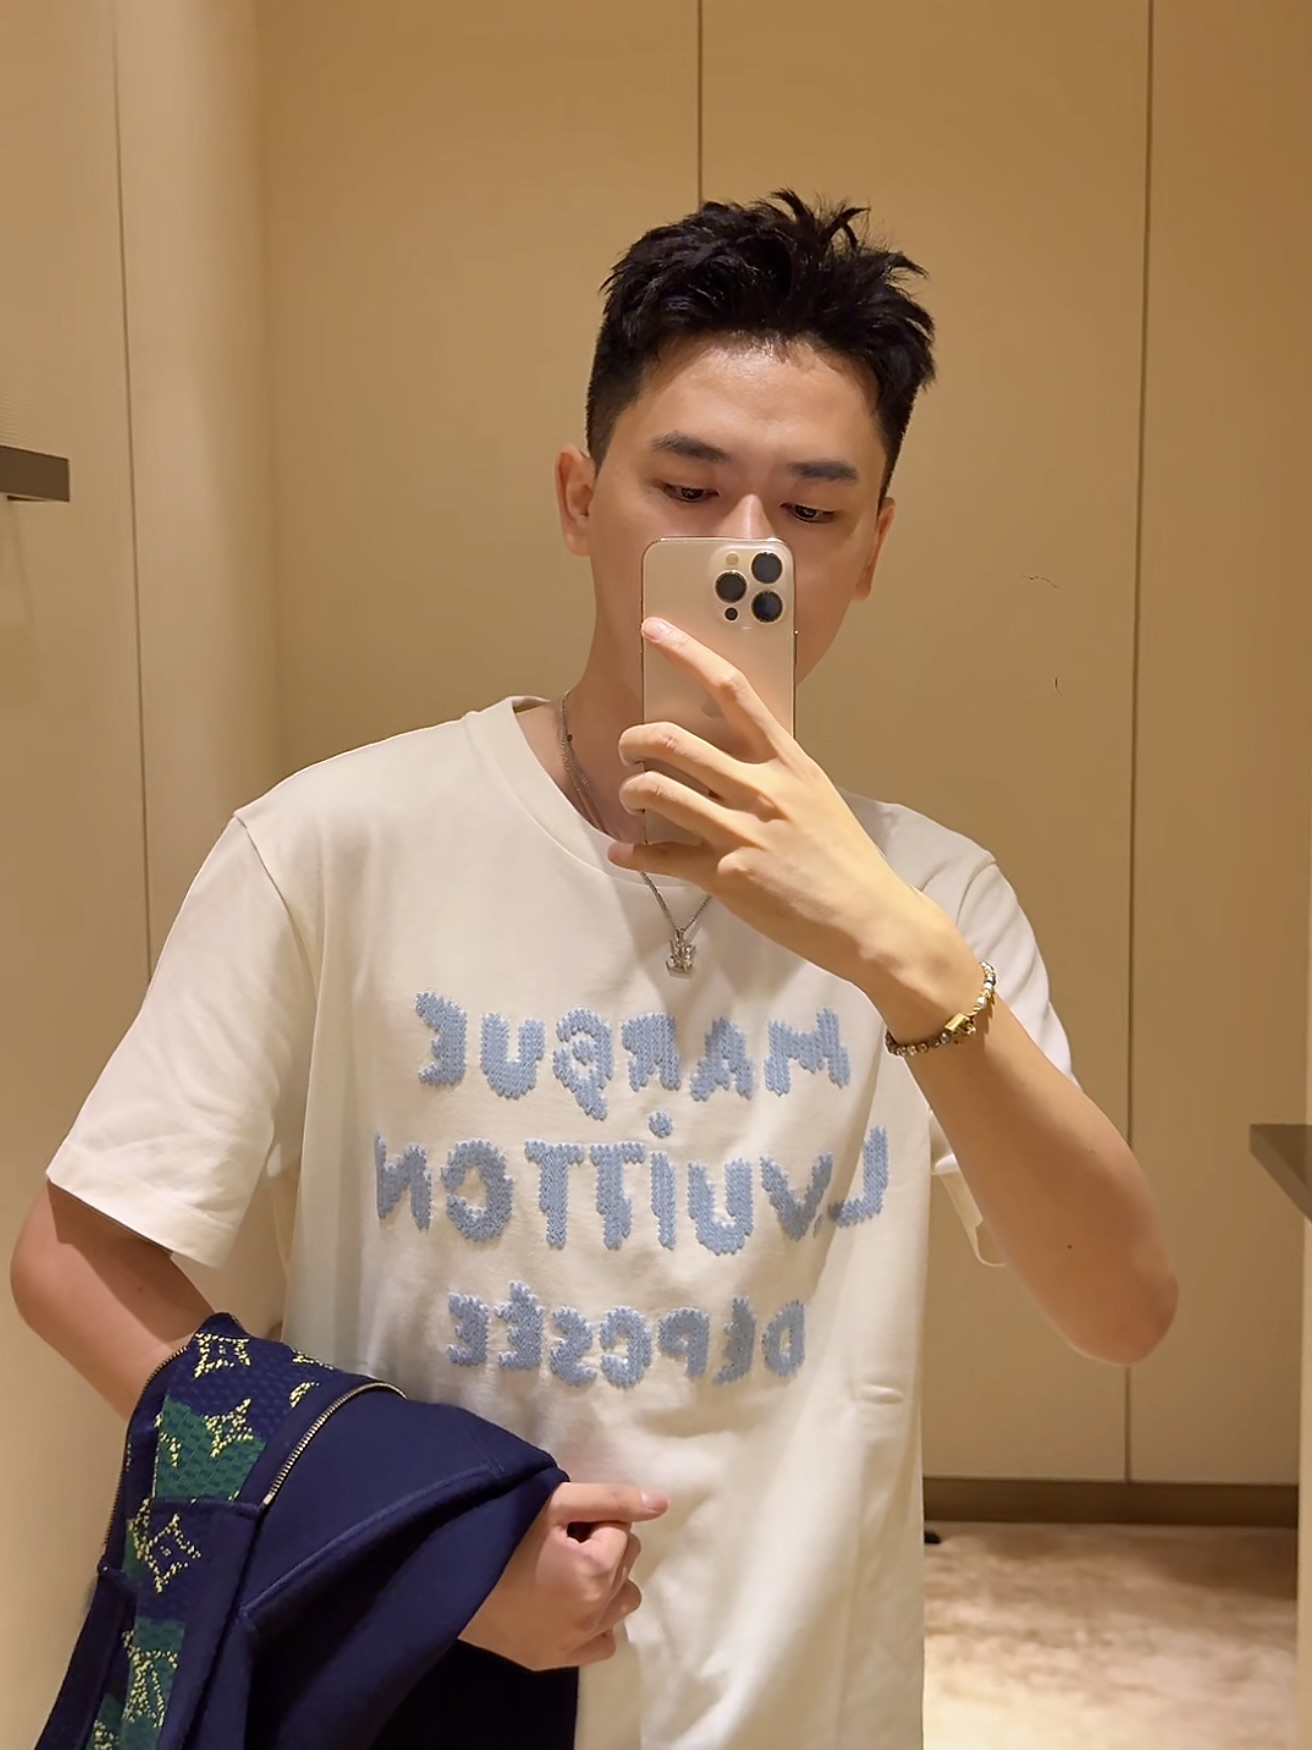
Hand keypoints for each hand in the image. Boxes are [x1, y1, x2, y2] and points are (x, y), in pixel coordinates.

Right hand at [459, 1481, 668, 1670]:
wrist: (453, 1581)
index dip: (595, 1518)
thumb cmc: (502, 1534)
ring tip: (567, 1570)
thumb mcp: (556, 1503)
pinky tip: (568, 1602)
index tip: (565, 1523)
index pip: (623, 1528)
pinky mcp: (558, 1660)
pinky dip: (596, 1621)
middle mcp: (595, 1612)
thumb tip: (662, 1503)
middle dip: (603, 1545)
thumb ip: (611, 1499)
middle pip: (626, 1562)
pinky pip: (604, 1641)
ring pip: (623, 1601)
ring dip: (606, 1582)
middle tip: (562, 1542)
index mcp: (597, 1570)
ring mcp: (578, 1642)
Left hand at [612, 620, 978, 1036]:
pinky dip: (634, 852)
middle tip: (629, 746)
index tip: (655, 630)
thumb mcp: (817, 797)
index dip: (688, 655)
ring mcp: (742, 833)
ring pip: (659, 791)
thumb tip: (734, 756)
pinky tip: (624, 851)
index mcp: (788, 762)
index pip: (734, 692)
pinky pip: (662, 856)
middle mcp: (762, 789)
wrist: (869, 920)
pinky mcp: (726, 877)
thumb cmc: (845, 860)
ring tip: (632, 793)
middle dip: (637, 739)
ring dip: (633, 788)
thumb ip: (776, 772)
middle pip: (677, 742)